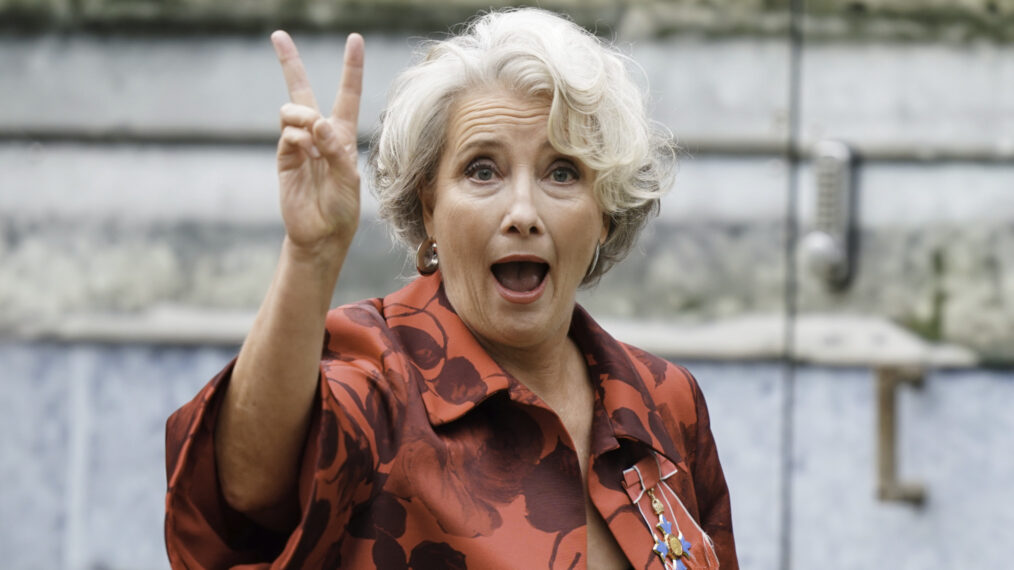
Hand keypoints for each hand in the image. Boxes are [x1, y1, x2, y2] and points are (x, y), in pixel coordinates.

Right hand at [271, 30, 363, 257]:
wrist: (321, 234)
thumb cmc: (342, 208)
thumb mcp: (350, 180)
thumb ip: (336, 150)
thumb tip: (317, 124)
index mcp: (342, 134)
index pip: (347, 94)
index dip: (351, 67)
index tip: (354, 39)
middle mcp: (319, 134)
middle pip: (302, 90)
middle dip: (289, 62)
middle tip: (278, 35)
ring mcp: (299, 144)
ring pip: (292, 110)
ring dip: (304, 116)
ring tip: (314, 137)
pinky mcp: (284, 157)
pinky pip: (288, 134)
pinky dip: (298, 139)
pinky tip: (307, 153)